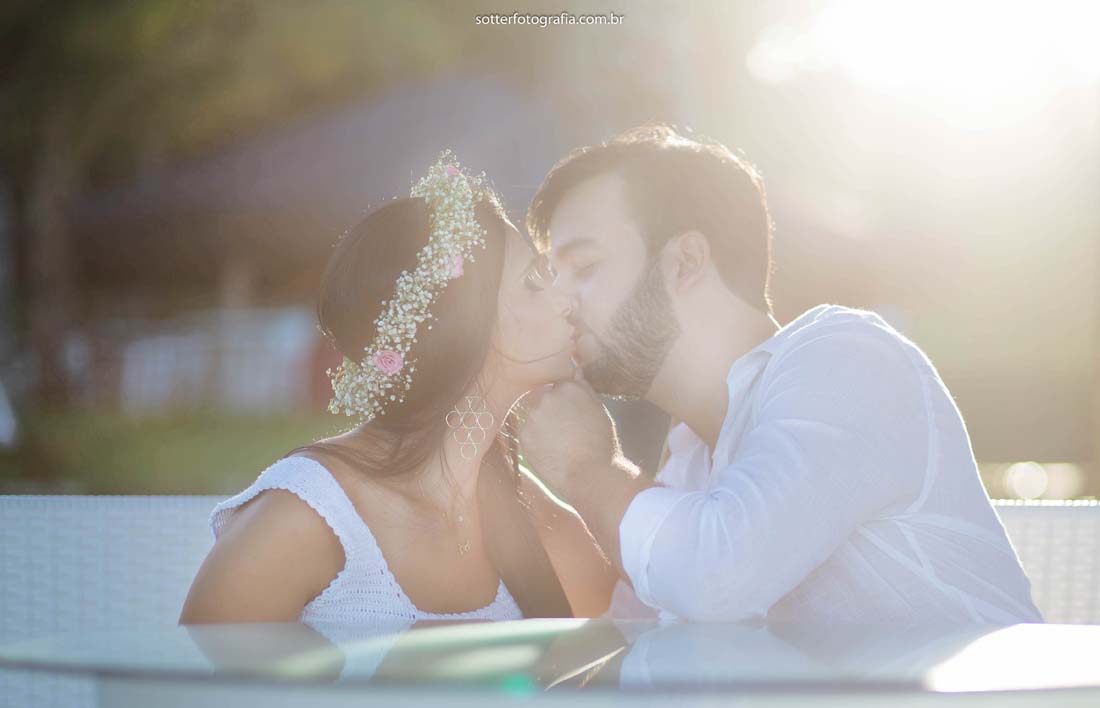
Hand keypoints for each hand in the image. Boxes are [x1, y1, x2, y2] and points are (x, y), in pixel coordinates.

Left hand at [515, 376, 621, 500]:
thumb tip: (575, 369)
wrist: (590, 475)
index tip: (572, 415)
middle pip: (544, 398)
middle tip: (566, 431)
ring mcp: (533, 415)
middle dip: (552, 411)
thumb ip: (583, 389)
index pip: (560, 385)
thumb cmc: (601, 444)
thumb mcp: (598, 410)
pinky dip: (536, 440)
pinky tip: (551, 452)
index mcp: (569, 387)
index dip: (565, 402)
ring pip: (534, 416)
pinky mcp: (524, 434)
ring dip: (542, 425)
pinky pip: (528, 433)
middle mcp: (548, 396)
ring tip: (560, 444)